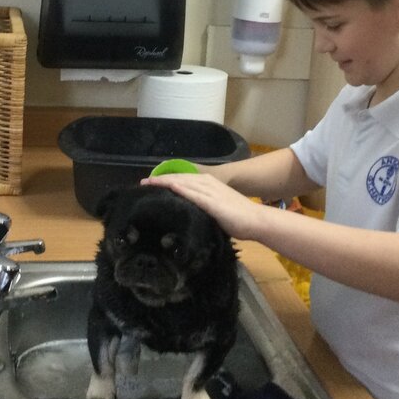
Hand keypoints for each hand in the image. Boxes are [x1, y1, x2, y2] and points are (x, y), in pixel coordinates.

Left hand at [142, 172, 261, 239]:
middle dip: (160, 180)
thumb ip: (202, 207)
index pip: (182, 180)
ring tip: (149, 184)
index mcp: (208, 184)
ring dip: (165, 182)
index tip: (151, 184)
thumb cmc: (237, 218)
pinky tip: (171, 187)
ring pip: (183, 183)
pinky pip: (194, 194)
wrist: (256, 220)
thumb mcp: (216, 209)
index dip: (166, 181)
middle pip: (179, 179)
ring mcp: (210, 191)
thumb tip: (187, 214)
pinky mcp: (212, 201)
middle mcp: (207, 183)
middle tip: (143, 183)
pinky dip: (182, 189)